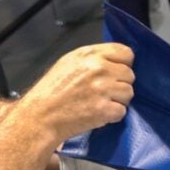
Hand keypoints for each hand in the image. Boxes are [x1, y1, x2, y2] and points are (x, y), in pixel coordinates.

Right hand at [16, 43, 134, 146]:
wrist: (40, 116)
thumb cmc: (51, 90)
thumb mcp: (68, 62)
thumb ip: (93, 58)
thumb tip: (114, 61)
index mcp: (89, 54)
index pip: (126, 53)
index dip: (123, 64)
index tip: (116, 72)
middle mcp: (98, 68)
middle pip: (129, 74)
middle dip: (120, 84)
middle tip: (104, 92)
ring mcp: (102, 89)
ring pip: (128, 92)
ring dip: (118, 100)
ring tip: (100, 103)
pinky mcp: (104, 109)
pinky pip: (122, 111)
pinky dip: (112, 115)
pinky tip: (98, 114)